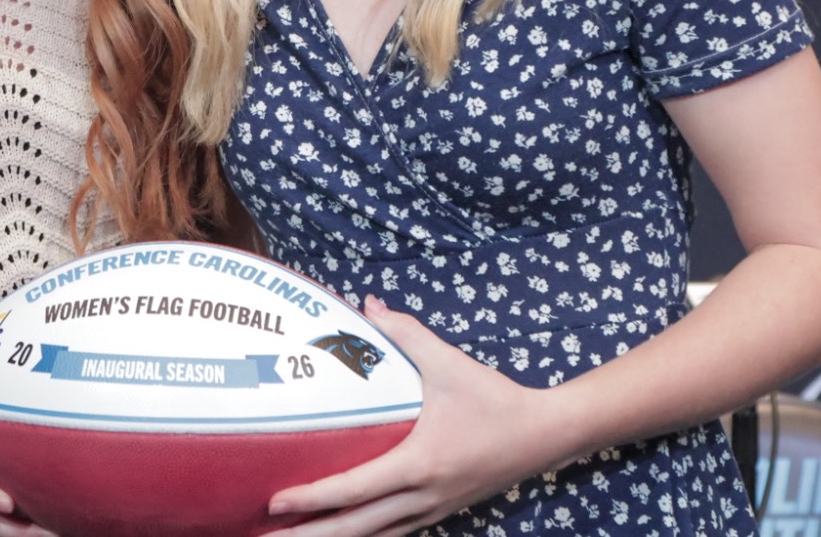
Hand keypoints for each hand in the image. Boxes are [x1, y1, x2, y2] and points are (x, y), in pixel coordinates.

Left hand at [263, 297, 572, 536]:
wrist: (546, 435)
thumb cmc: (496, 398)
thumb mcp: (449, 362)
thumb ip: (406, 333)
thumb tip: (368, 305)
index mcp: (419, 464)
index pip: (353, 488)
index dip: (311, 498)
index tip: (274, 502)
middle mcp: (422, 497)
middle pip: (356, 529)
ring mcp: (433, 510)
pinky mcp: (442, 511)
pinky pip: (394, 533)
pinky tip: (344, 534)